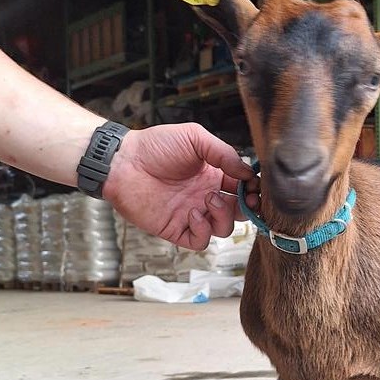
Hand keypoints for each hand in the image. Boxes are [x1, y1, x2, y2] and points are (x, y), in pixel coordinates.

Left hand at [102, 122, 258, 249]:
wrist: (123, 162)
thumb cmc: (155, 145)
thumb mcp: (195, 138)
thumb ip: (223, 153)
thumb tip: (247, 172)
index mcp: (213, 175)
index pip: (242, 188)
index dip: (253, 189)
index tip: (256, 186)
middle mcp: (205, 196)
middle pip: (239, 211)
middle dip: (248, 208)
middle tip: (247, 200)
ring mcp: (191, 214)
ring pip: (223, 229)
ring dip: (224, 217)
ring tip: (210, 199)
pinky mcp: (175, 229)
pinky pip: (199, 240)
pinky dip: (203, 231)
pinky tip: (194, 213)